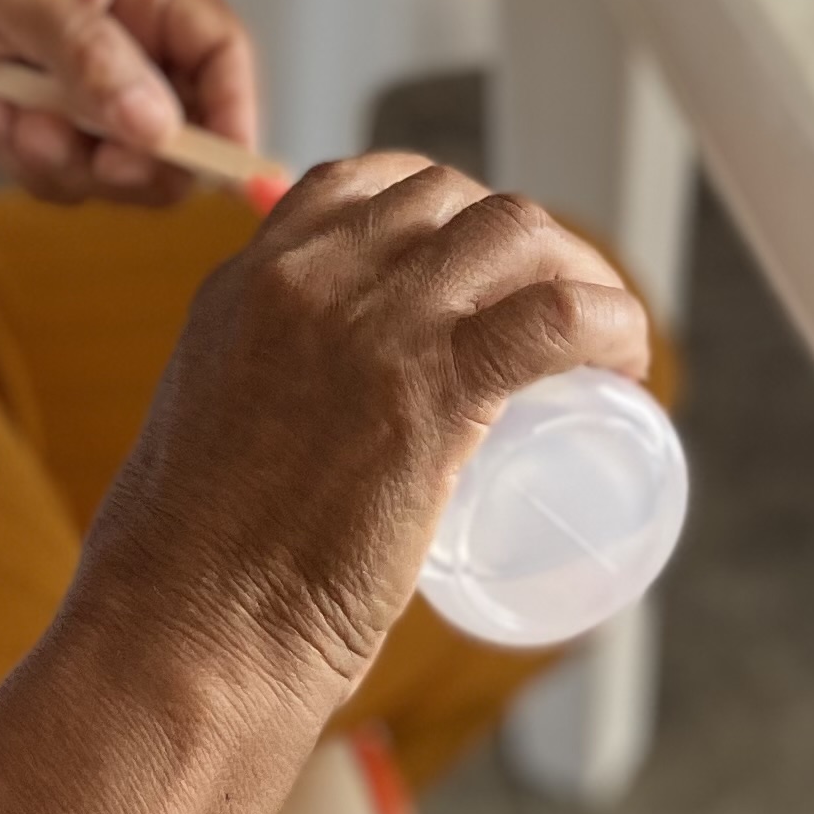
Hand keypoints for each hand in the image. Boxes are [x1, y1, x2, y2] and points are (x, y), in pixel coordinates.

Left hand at [0, 0, 260, 203]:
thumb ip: (90, 57)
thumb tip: (159, 126)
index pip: (220, 51)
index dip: (234, 112)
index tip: (228, 171)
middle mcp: (126, 38)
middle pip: (187, 124)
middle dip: (145, 155)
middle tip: (99, 160)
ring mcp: (83, 89)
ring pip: (127, 164)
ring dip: (74, 159)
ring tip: (15, 120)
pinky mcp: (40, 128)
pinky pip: (69, 178)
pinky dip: (33, 163)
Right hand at [76, 156, 650, 703]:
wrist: (188, 628)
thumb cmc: (190, 574)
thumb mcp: (204, 435)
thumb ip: (249, 405)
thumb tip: (297, 434)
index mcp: (244, 285)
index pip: (357, 185)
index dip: (437, 209)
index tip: (478, 264)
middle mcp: (306, 280)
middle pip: (450, 199)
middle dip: (519, 239)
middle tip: (558, 310)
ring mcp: (370, 326)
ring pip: (513, 233)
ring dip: (577, 271)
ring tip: (602, 339)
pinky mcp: (428, 388)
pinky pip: (556, 317)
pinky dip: (610, 321)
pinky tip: (625, 358)